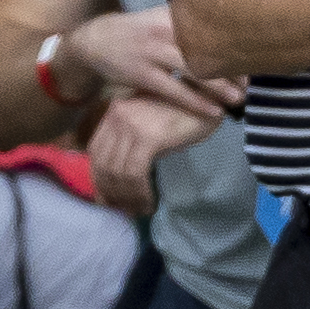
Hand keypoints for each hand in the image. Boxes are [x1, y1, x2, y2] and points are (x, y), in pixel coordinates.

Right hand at [58, 7, 242, 118]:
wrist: (95, 41)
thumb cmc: (139, 32)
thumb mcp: (162, 18)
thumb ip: (189, 23)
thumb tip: (229, 29)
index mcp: (174, 15)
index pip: (211, 30)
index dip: (234, 45)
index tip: (255, 58)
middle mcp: (165, 30)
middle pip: (207, 51)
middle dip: (232, 70)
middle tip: (251, 85)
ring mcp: (152, 53)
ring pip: (193, 71)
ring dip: (219, 87)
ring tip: (239, 100)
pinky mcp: (142, 74)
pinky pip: (174, 90)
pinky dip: (195, 101)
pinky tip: (213, 111)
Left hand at [89, 92, 229, 215]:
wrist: (213, 98)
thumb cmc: (186, 113)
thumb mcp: (151, 125)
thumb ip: (132, 144)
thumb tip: (119, 180)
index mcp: (115, 111)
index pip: (96, 151)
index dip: (99, 179)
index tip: (109, 199)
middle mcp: (117, 116)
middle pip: (103, 164)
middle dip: (112, 192)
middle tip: (126, 210)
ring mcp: (131, 125)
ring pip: (118, 172)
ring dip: (128, 197)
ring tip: (140, 209)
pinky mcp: (147, 136)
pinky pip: (135, 173)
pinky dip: (140, 193)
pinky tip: (150, 202)